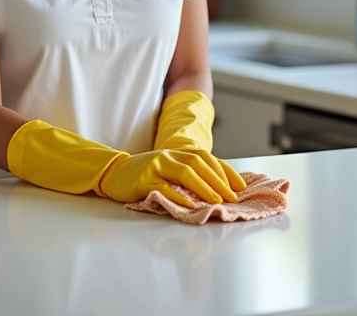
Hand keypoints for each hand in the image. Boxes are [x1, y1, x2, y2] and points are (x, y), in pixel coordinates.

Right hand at [99, 148, 238, 207]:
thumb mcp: (170, 169)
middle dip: (218, 180)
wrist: (116, 173)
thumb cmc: (147, 175)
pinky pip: (163, 187)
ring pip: (183, 172)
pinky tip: (189, 203)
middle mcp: (169, 155)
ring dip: (203, 186)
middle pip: (198, 163)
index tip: (240, 186)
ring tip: (216, 200)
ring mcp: (156, 166)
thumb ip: (189, 174)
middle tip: (232, 197)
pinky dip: (178, 195)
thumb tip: (219, 189)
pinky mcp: (144, 180)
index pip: (206, 157)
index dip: (225, 170)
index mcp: (177, 152)